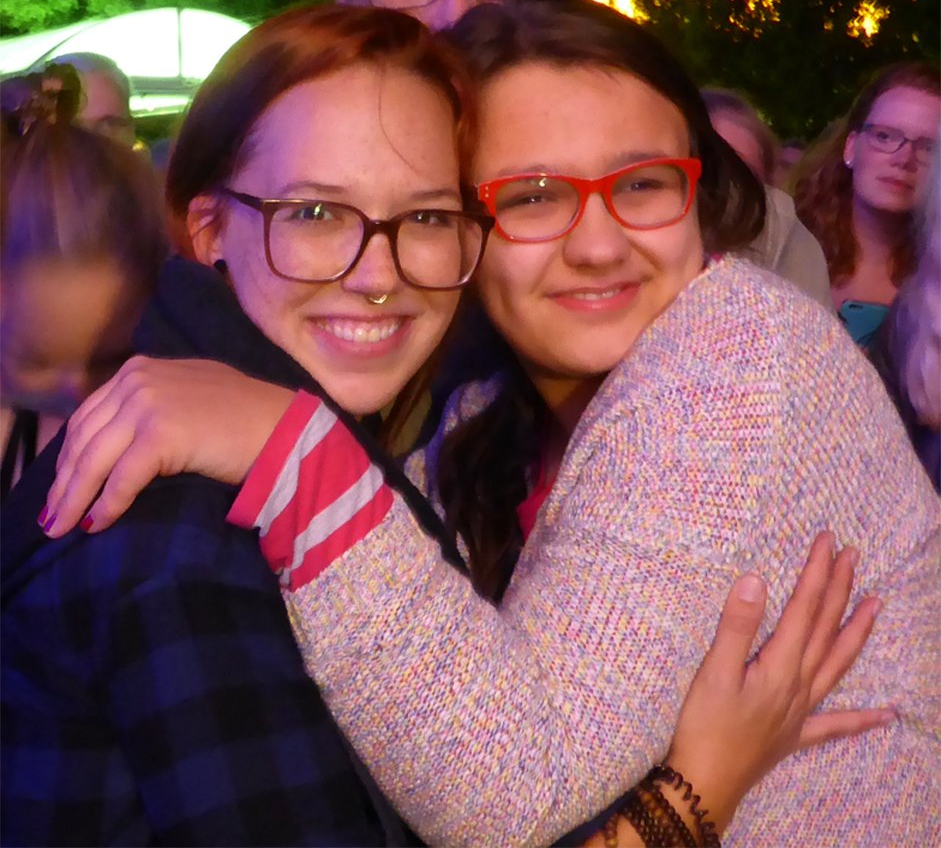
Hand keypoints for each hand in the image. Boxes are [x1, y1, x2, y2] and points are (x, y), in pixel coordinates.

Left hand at [41, 356, 293, 536]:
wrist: (282, 428)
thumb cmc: (245, 420)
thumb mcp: (187, 397)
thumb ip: (151, 405)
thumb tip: (116, 442)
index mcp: (140, 370)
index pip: (88, 417)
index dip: (69, 456)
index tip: (59, 487)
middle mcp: (137, 380)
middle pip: (84, 437)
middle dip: (64, 481)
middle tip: (50, 518)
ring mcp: (147, 403)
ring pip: (94, 459)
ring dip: (74, 498)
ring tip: (62, 528)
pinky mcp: (161, 433)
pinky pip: (122, 477)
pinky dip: (107, 504)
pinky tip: (97, 524)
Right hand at [663, 531, 891, 834]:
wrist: (707, 781)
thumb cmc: (705, 725)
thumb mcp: (714, 670)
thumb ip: (738, 624)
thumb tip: (758, 580)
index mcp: (780, 664)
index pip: (804, 607)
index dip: (817, 572)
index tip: (828, 541)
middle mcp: (799, 683)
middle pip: (826, 628)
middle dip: (840, 589)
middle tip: (853, 556)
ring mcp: (801, 710)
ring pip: (838, 664)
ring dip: (858, 632)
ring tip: (877, 604)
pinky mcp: (795, 734)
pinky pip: (837, 724)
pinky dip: (864, 718)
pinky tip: (887, 715)